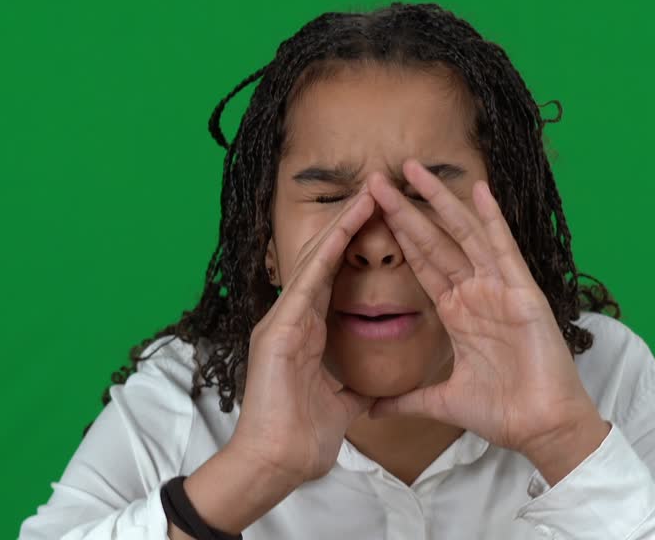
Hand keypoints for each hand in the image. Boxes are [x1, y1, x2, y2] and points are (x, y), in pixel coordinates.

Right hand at [227, 189, 377, 485]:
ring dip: (340, 229)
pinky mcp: (279, 333)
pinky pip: (306, 286)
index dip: (353, 247)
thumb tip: (373, 391)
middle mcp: (290, 319)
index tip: (379, 219)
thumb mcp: (341, 404)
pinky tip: (342, 233)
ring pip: (314, 264)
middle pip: (323, 261)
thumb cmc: (303, 439)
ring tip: (366, 196)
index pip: (333, 278)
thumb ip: (353, 388)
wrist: (275, 464)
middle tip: (376, 190)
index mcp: (305, 332)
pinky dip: (325, 258)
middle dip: (349, 225)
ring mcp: (281, 322)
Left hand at [364, 160, 605, 460]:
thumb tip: (373, 410)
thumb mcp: (443, 402)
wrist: (541, 429)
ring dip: (439, 201)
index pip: (422, 264)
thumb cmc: (503, 412)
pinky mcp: (522, 293)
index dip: (399, 236)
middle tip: (378, 178)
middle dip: (406, 209)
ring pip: (464, 235)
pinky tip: (478, 190)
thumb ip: (408, 400)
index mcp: (458, 313)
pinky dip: (492, 219)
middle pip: (435, 241)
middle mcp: (477, 293)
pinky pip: (505, 249)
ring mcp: (500, 289)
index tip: (372, 211)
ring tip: (413, 170)